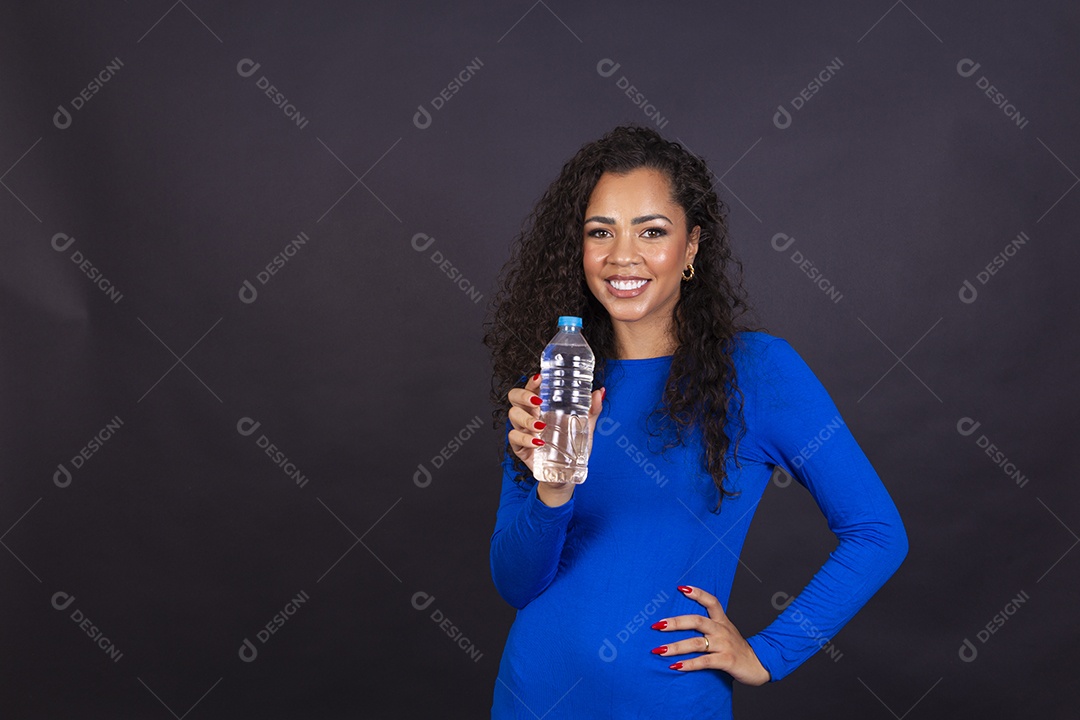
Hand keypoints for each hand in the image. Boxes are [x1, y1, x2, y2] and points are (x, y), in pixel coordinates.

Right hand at [506, 372, 603, 506]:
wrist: (566, 474)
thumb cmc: (572, 448)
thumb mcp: (584, 428)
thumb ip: (591, 410)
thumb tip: (600, 392)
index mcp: (543, 407)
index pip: (531, 388)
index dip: (532, 382)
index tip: (540, 378)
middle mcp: (530, 415)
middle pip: (514, 397)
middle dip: (523, 396)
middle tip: (537, 402)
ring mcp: (523, 430)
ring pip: (513, 415)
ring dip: (526, 419)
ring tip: (540, 426)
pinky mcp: (520, 447)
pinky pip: (514, 437)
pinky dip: (525, 438)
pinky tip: (538, 443)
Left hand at [650, 584, 769, 685]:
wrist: (759, 665)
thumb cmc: (736, 649)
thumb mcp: (725, 632)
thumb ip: (709, 627)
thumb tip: (680, 624)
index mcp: (722, 621)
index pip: (711, 601)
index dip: (698, 594)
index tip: (681, 588)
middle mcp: (722, 630)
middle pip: (697, 621)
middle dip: (675, 623)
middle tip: (657, 625)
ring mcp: (724, 645)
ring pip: (696, 643)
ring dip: (676, 646)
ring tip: (659, 650)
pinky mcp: (726, 660)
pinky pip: (704, 661)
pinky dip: (688, 664)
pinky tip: (675, 666)